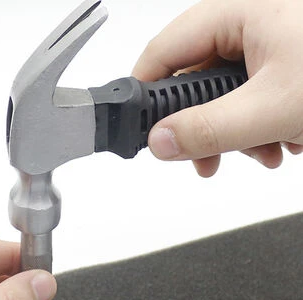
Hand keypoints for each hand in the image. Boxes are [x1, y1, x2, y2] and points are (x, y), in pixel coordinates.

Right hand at [133, 0, 302, 176]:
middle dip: (202, 128)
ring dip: (237, 134)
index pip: (162, 52)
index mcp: (237, 11)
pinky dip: (262, 126)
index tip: (143, 130)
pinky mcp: (284, 63)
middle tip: (204, 159)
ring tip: (265, 152)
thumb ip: (209, 128)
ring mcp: (267, 44)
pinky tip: (283, 140)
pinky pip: (252, 98)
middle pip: (194, 81)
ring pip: (224, 96)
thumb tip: (161, 142)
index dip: (146, 94)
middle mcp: (248, 22)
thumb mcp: (275, 106)